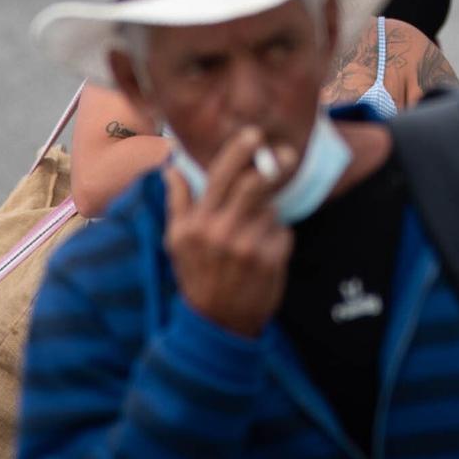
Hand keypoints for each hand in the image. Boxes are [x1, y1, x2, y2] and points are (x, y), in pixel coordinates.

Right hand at [164, 126, 297, 337]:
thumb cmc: (197, 275)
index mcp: (196, 223)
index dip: (239, 152)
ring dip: (268, 212)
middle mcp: (221, 232)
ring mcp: (248, 246)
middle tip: (286, 153)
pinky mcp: (271, 260)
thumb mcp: (177, 241)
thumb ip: (178, 202)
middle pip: (254, 184)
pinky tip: (264, 251)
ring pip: (270, 208)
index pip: (219, 177)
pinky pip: (282, 231)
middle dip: (273, 165)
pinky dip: (277, 235)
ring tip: (254, 230)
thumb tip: (171, 167)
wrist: (217, 324)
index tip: (254, 134)